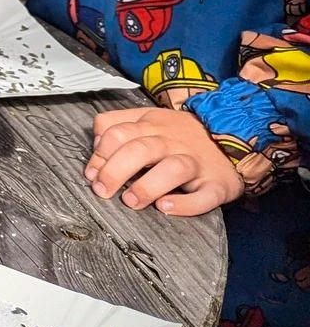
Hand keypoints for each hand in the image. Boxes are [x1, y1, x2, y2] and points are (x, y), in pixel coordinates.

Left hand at [86, 106, 245, 215]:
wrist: (236, 136)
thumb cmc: (181, 134)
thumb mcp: (148, 118)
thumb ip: (117, 124)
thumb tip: (95, 142)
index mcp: (152, 125)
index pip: (119, 133)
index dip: (100, 154)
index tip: (91, 174)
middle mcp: (172, 142)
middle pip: (140, 150)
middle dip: (115, 171)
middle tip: (102, 190)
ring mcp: (196, 163)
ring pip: (172, 170)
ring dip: (147, 187)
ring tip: (130, 201)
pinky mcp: (217, 185)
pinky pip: (204, 196)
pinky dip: (185, 204)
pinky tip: (165, 208)